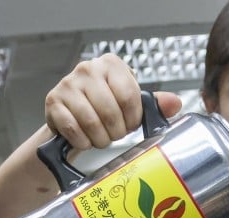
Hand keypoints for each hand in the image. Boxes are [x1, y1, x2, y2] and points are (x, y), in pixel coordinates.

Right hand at [45, 54, 181, 149]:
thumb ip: (153, 105)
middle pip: (110, 111)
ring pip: (91, 121)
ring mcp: (68, 84)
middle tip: (115, 135)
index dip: (133, 119)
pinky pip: (72, 128)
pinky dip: (82, 141)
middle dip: (116, 132)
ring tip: (101, 139)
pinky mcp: (53, 101)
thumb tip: (175, 104)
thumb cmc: (104, 109)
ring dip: (99, 139)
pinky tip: (85, 140)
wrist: (71, 118)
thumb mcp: (130, 104)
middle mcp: (88, 68)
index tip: (131, 125)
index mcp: (111, 65)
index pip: (130, 96)